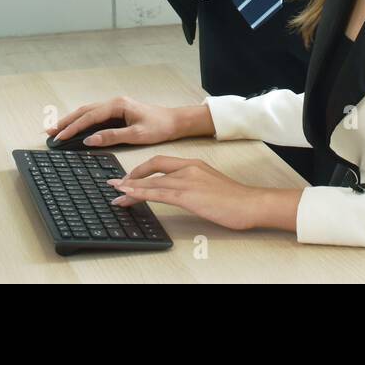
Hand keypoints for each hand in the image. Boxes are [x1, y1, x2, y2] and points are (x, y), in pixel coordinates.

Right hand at [47, 96, 203, 147]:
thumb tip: (89, 140)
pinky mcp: (117, 112)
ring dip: (71, 120)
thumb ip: (112, 136)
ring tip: (55, 129)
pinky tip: (74, 128)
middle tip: (49, 132)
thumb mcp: (137, 134)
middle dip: (66, 121)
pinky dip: (82, 121)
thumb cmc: (159, 126)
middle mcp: (114, 102)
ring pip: (87, 112)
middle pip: (84, 111)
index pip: (89, 117)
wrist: (174, 121)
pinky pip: (94, 115)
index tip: (59, 137)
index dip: (73, 127)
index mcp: (118, 105)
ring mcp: (115, 106)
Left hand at [108, 155, 300, 231]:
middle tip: (115, 183)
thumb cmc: (235, 198)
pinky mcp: (187, 194)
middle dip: (132, 175)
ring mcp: (187, 180)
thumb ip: (196, 185)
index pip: (163, 162)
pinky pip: (157, 193)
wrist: (250, 203)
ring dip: (130, 188)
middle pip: (153, 167)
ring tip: (115, 194)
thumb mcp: (212, 185)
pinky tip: (129, 197)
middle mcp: (188, 168)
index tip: (131, 177)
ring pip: (151, 181)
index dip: (144, 168)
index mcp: (194, 164)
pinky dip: (140, 194)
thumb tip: (183, 193)